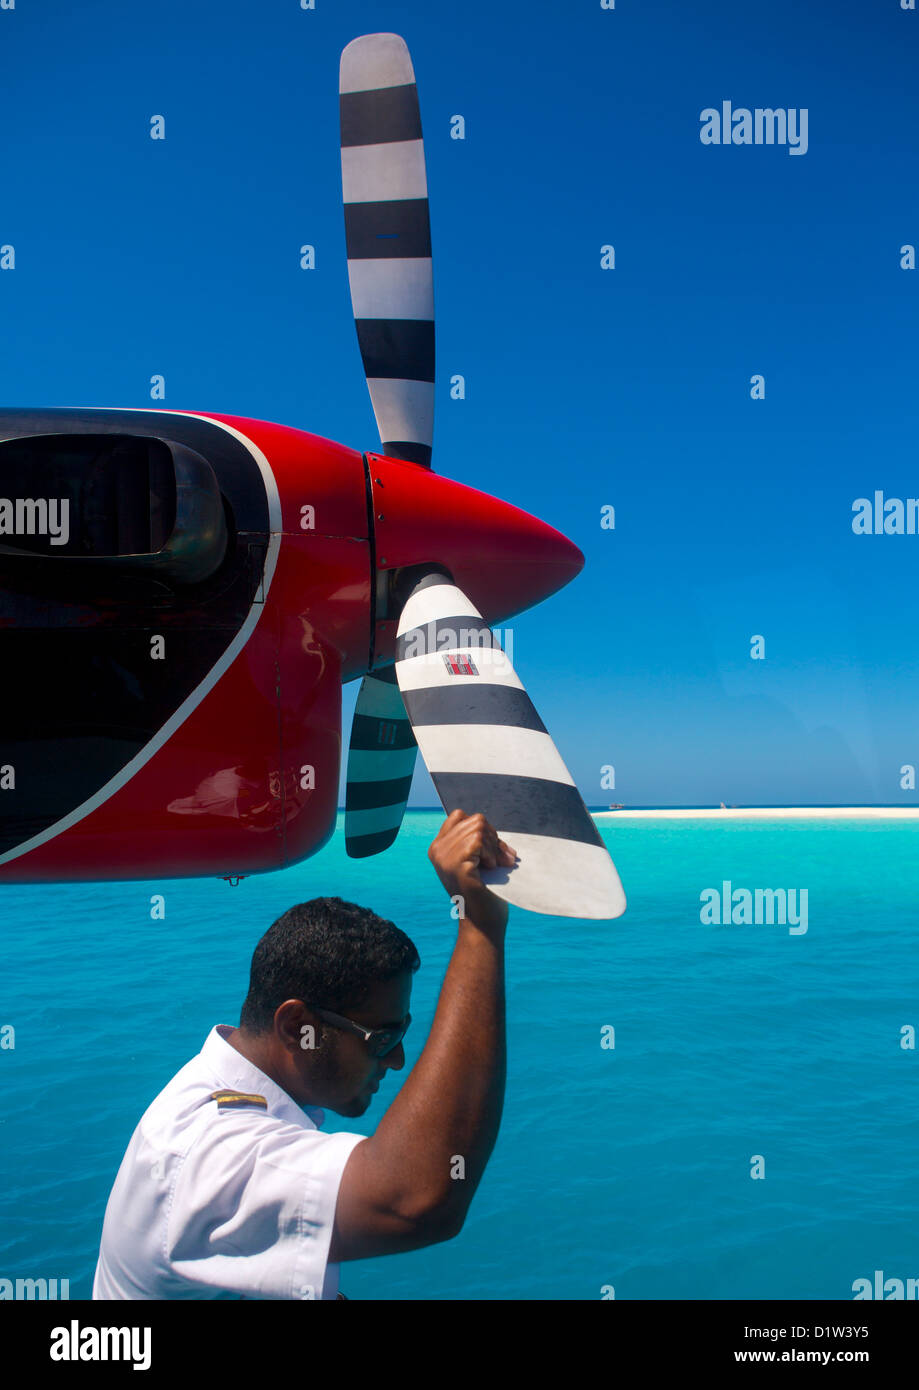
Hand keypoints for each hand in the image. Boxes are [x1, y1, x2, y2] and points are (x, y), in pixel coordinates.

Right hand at [428, 810, 516, 929]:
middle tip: (500, 861)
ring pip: (479, 828)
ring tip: (494, 866)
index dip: (482, 829)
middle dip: (493, 839)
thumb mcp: (475, 859)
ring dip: (494, 847)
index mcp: (438, 847)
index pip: (460, 816)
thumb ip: (476, 840)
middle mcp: (437, 850)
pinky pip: (479, 840)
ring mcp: (444, 858)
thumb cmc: (484, 891)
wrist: (484, 923)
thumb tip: (489, 827)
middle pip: (475, 820)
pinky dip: (491, 853)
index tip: (491, 850)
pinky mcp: (456, 866)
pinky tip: (490, 869)